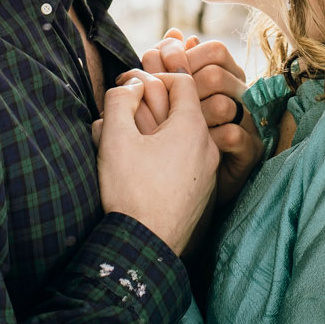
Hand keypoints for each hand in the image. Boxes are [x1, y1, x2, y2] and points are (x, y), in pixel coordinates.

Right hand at [96, 71, 216, 256]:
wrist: (145, 245)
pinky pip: (188, 161)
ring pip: (185, 136)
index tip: (134, 90)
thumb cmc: (130, 191)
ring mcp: (209, 171)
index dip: (155, 78)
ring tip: (133, 145)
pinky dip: (169, 156)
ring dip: (161, 132)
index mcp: (191, 127)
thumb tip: (131, 85)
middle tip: (128, 117)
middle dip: (154, 106)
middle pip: (184, 109)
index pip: (182, 81)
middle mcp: (208, 146)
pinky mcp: (204, 191)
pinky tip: (146, 169)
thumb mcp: (115, 139)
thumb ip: (119, 100)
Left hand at [133, 29, 260, 209]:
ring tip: (173, 130)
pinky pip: (233, 135)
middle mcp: (241, 96)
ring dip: (193, 117)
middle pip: (217, 74)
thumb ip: (169, 65)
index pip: (215, 50)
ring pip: (224, 103)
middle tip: (160, 106)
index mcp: (225, 77)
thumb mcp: (169, 100)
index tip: (159, 71)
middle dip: (184, 88)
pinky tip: (191, 149)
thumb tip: (173, 33)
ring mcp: (248, 123)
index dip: (187, 56)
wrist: (190, 190)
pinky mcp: (250, 151)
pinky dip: (208, 140)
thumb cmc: (177, 141)